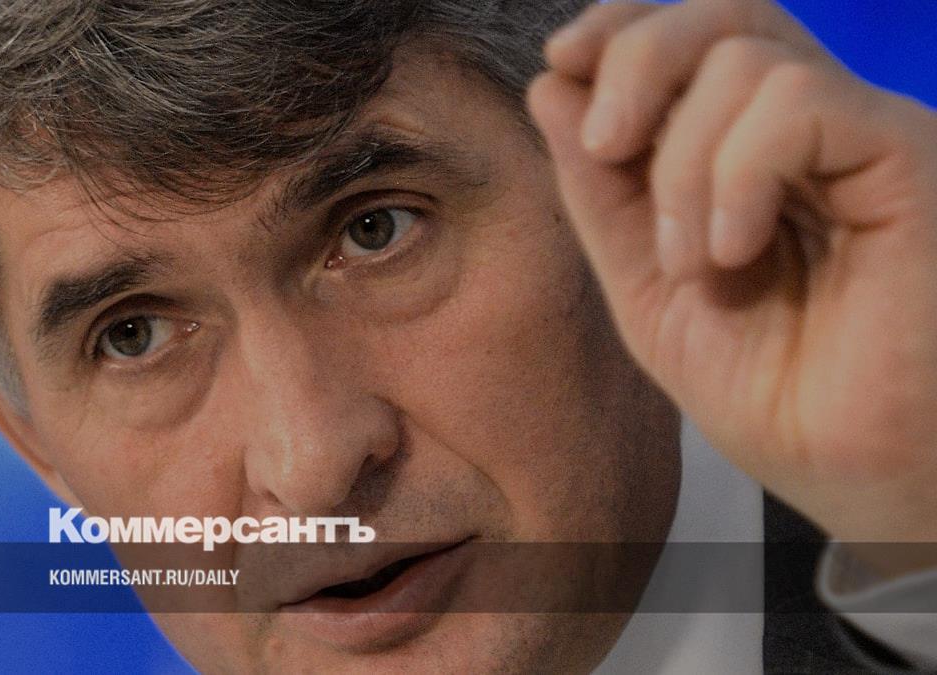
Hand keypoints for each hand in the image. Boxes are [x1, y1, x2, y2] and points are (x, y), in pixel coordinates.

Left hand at [527, 0, 936, 546]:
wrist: (851, 473)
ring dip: (683, 167)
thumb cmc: (770, 391)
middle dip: (636, 61)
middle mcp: (812, 131)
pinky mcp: (905, 161)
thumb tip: (554, 87)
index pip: (694, 38)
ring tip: (693, 262)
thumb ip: (601, 194)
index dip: (623, 29)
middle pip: (723, 17)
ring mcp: (861, 140)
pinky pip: (798, 104)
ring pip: (747, 58)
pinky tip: (734, 250)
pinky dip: (738, 173)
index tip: (562, 60)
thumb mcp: (647, 288)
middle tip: (606, 147)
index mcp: (752, 151)